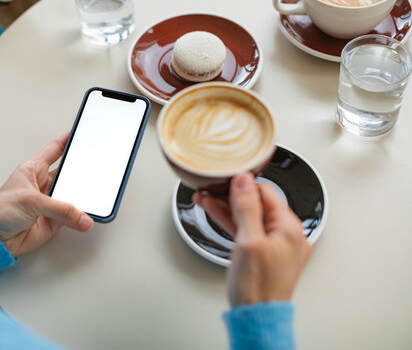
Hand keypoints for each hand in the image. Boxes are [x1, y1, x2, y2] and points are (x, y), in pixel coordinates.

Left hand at [0, 133, 93, 257]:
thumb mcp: (31, 202)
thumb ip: (60, 209)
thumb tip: (81, 216)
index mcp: (33, 170)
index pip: (55, 150)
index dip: (68, 140)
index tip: (81, 133)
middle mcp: (42, 184)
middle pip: (67, 173)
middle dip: (80, 171)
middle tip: (95, 166)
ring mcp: (49, 202)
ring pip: (72, 195)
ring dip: (80, 197)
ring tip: (92, 196)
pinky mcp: (53, 220)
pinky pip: (72, 215)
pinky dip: (79, 217)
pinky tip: (85, 216)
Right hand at [193, 173, 311, 306]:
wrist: (257, 317)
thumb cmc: (258, 287)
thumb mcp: (249, 241)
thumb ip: (247, 208)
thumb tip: (244, 181)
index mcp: (290, 228)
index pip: (266, 193)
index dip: (244, 184)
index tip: (226, 179)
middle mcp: (286, 235)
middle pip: (257, 204)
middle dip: (231, 195)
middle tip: (211, 189)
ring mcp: (275, 245)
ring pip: (249, 217)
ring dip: (227, 208)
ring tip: (206, 199)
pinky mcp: (263, 254)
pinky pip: (248, 231)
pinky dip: (232, 223)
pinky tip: (216, 214)